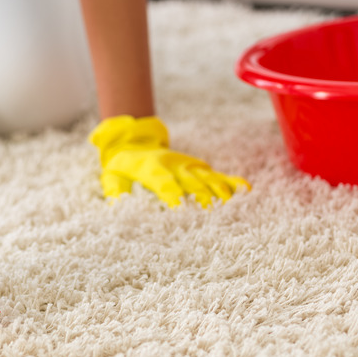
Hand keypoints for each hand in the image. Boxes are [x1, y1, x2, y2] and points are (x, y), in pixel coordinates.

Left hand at [89, 116, 249, 206]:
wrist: (135, 140)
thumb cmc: (122, 165)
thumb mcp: (112, 176)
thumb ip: (114, 191)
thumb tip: (116, 207)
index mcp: (152, 168)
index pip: (164, 183)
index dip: (173, 196)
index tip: (181, 211)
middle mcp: (174, 165)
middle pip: (191, 182)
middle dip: (202, 198)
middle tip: (214, 216)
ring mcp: (188, 165)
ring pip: (207, 178)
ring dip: (219, 191)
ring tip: (233, 206)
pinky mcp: (197, 166)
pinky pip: (216, 174)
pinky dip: (231, 182)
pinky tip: (245, 191)